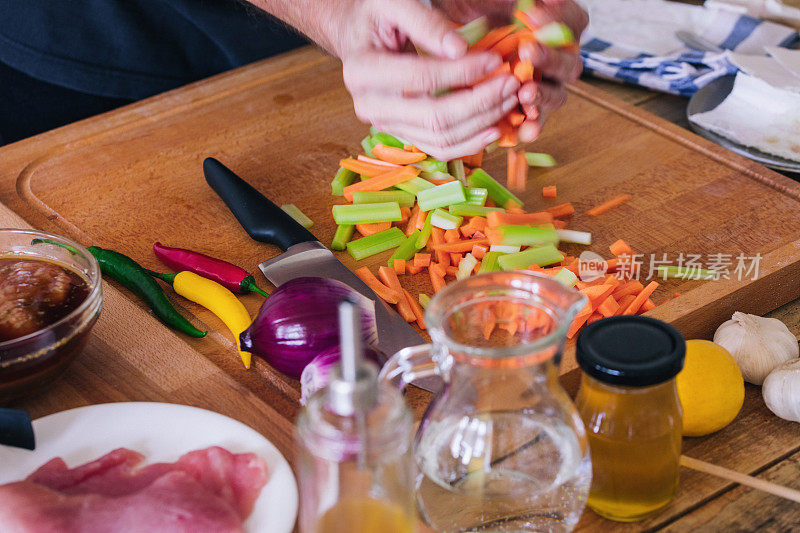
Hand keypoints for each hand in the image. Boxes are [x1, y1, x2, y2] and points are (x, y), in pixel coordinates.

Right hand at [333, 0, 519, 159]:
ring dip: (480, 124)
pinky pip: (438, 148)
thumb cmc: (376, 15)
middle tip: (511, 85)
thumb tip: (461, 51)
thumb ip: (426, 23)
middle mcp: (370, 105)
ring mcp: (386, 124)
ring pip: (440, 138)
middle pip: (433, 117)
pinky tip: (494, 128)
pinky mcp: (402, 133)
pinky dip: (469, 142)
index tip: (495, 60)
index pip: (421, 78)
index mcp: (362, 72)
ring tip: (508, 101)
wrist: (357, 37)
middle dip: (479, 103)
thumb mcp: (394, 4)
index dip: (462, 72)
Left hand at [436, 0, 588, 142]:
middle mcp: (548, 58)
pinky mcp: (516, 109)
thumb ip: (508, 2)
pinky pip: (532, 123)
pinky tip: (523, 130)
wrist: (436, 43)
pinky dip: (530, 127)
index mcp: (549, 26)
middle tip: (528, 52)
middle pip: (570, 64)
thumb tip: (529, 6)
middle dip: (551, 60)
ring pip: (556, 96)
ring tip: (525, 95)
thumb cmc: (464, 10)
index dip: (561, 20)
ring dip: (544, 96)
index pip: (574, 22)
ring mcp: (534, 85)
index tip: (532, 14)